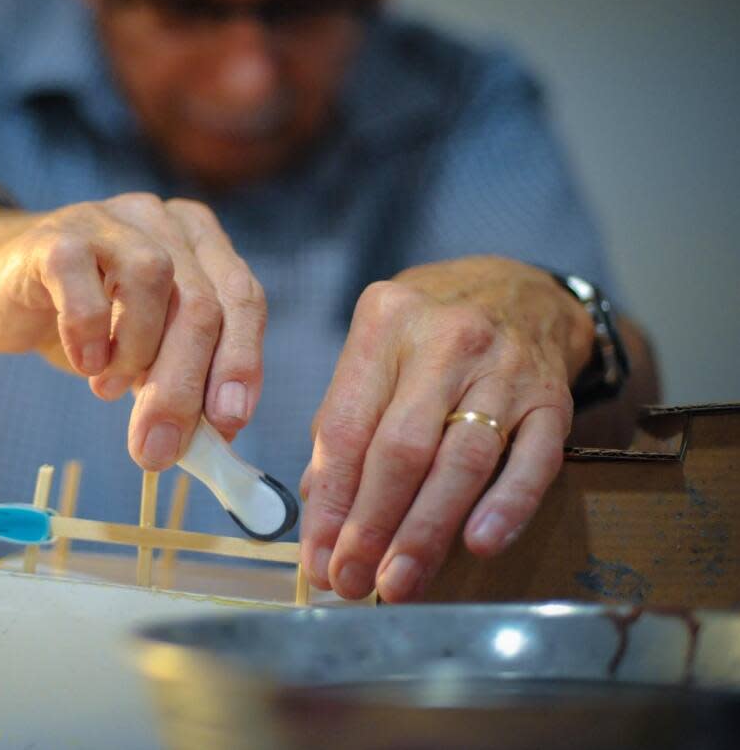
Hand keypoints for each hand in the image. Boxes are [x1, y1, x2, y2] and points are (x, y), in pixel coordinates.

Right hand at [0, 193, 266, 468]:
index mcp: (201, 243)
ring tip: (107, 388)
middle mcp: (163, 221)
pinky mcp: (55, 236)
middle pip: (200, 302)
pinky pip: (81, 281)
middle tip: (159, 448)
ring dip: (137, 353)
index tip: (227, 425)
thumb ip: (183, 381)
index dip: (240, 363)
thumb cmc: (87, 321)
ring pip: (154, 280)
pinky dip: (88, 332)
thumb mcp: (145, 353)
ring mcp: (109, 219)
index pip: (242, 300)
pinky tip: (84, 362)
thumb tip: (215, 442)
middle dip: (184, 386)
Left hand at [299, 256, 593, 601]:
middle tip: (353, 580)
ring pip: (462, 460)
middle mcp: (444, 341)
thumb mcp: (375, 350)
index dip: (331, 498)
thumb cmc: (428, 331)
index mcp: (385, 323)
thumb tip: (320, 505)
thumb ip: (344, 420)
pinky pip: (533, 459)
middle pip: (402, 447)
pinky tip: (479, 545)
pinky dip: (506, 505)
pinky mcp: (553, 397)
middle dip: (372, 524)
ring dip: (427, 530)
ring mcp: (504, 369)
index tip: (319, 554)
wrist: (519, 289)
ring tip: (400, 582)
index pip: (347, 424)